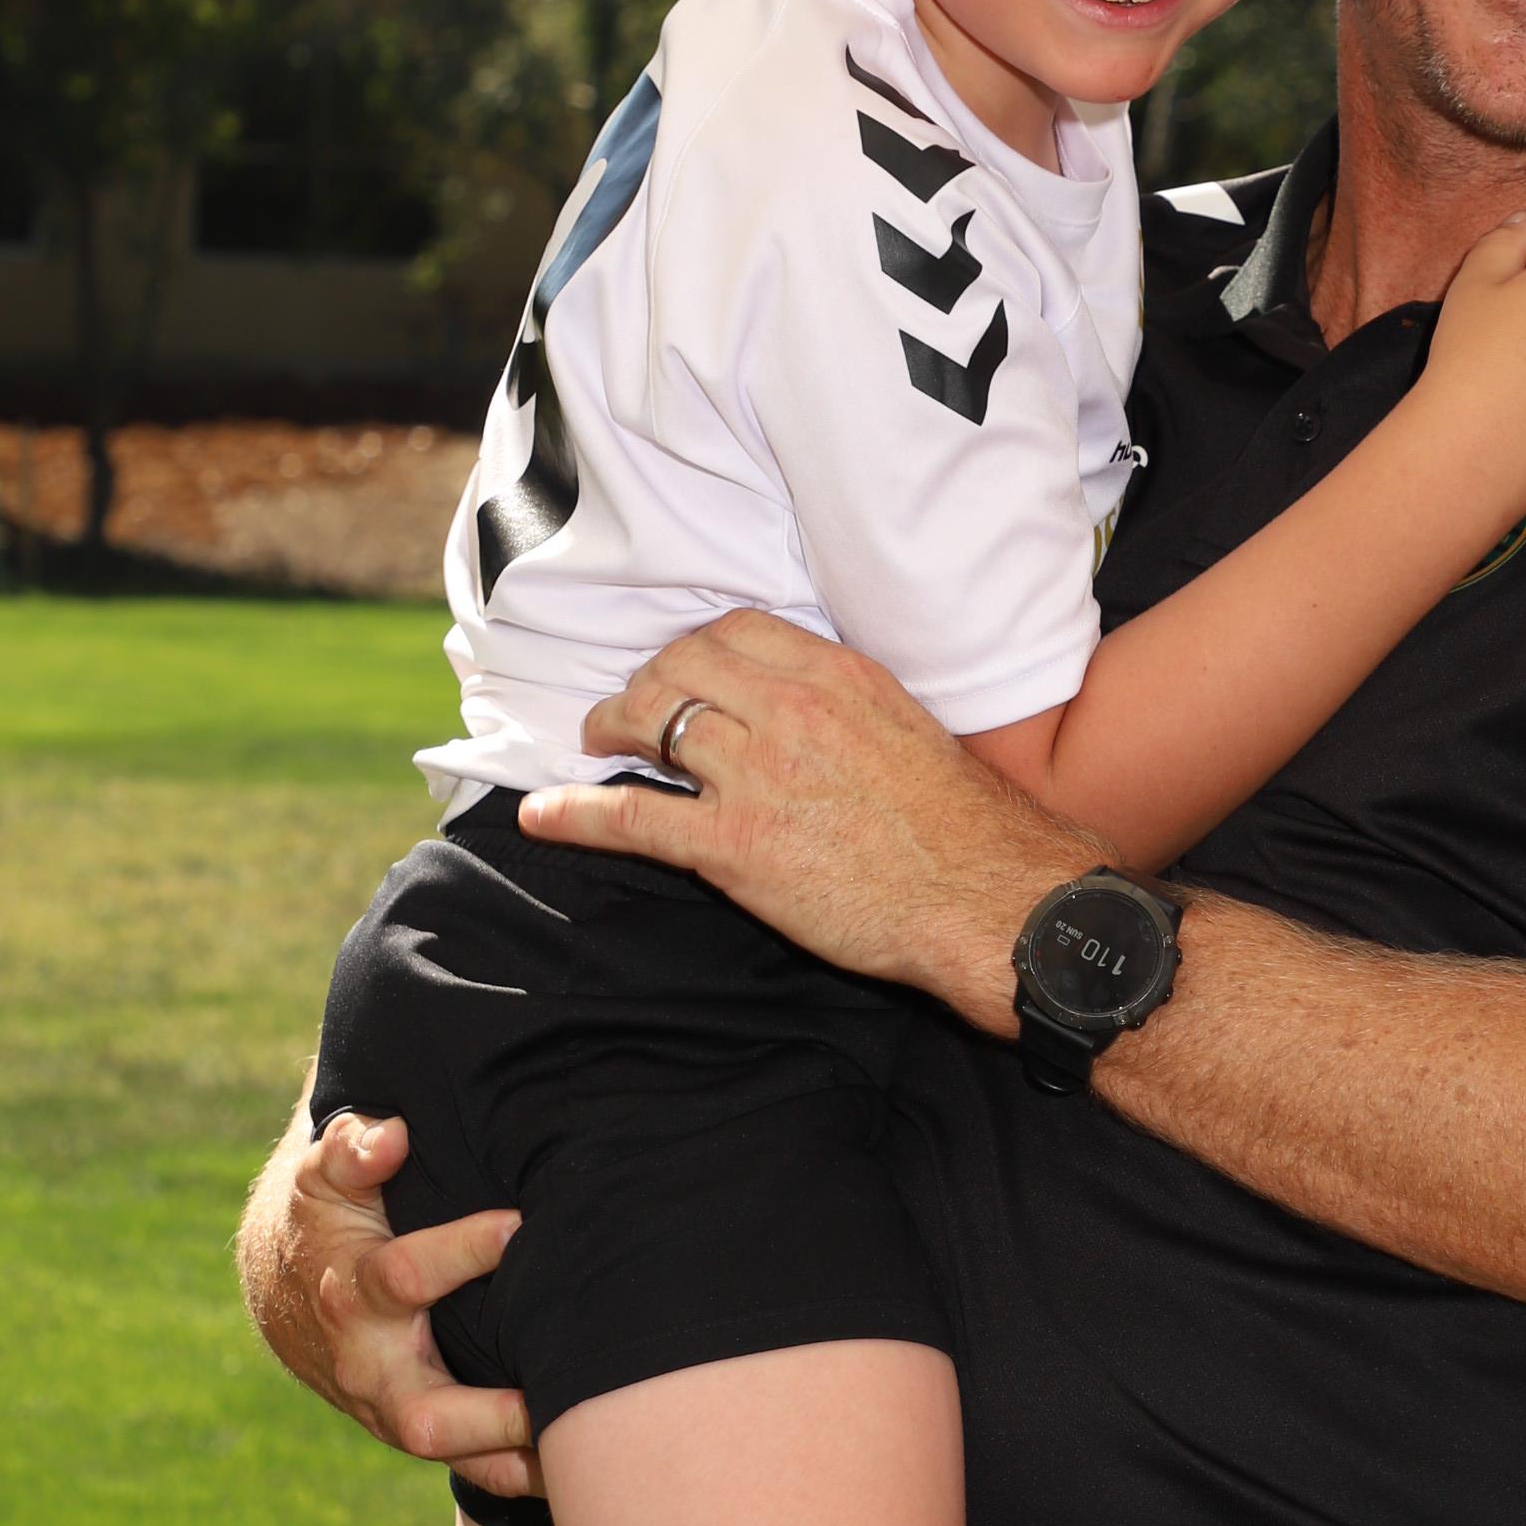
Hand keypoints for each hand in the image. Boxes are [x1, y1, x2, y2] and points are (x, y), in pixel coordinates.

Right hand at [247, 1106, 540, 1500]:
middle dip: (491, 1413)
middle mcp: (372, 1367)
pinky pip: (473, 1466)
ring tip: (586, 1453)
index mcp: (354, 1294)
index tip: (517, 1225)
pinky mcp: (422, 1430)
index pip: (403, 1278)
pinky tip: (579, 1471)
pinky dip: (521, 1472)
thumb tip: (392, 1137)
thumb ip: (355, 1150)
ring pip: (454, 1455)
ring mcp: (394, 1410)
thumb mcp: (327, 1177)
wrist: (290, 1290)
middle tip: (555, 1396)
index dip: (459, 1250)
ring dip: (516, 1458)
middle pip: (424, 1414)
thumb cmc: (327, 1220)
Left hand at [519, 606, 1086, 1034]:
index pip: (736, 631)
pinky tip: (540, 814)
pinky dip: (576, 813)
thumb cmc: (961, 825)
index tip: (683, 667)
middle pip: (682, 666)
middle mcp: (789, 711)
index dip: (693, 648)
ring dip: (612, 731)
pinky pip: (633, 817)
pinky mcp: (734, 847)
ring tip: (598, 744)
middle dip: (645, 682)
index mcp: (836, 677)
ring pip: (651, 725)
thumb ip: (845, 707)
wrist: (985, 895)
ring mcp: (756, 776)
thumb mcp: (908, 728)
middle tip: (630, 709)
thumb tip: (806, 708)